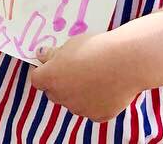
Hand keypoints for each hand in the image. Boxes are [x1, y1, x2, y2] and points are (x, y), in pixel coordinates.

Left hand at [30, 33, 144, 121]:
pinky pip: (91, 110)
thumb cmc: (95, 48)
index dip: (43, 71)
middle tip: (75, 69)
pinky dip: (95, 102)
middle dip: (59, 83)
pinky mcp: (98, 116)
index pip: (37, 79)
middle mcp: (62, 97)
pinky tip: (106, 88)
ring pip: (73, 102)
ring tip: (94, 77)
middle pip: (54, 92)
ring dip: (77, 94)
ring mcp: (80, 109)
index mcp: (50, 78)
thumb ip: (53, 54)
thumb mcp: (70, 44)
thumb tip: (41, 55)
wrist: (125, 62)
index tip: (52, 64)